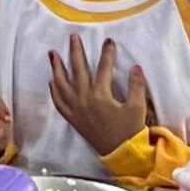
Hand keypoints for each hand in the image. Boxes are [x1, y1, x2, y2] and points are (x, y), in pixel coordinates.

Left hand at [48, 35, 149, 156]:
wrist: (121, 153)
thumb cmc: (130, 130)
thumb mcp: (137, 107)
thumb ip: (136, 86)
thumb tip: (135, 67)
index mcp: (100, 95)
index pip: (103, 68)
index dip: (107, 54)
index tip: (109, 41)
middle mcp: (84, 99)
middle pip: (77, 70)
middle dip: (75, 52)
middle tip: (73, 38)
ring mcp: (75, 109)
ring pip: (61, 84)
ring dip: (56, 67)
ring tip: (52, 54)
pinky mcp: (72, 118)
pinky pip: (58, 101)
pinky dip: (54, 90)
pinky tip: (52, 81)